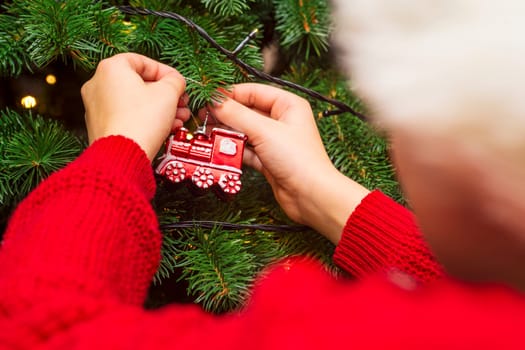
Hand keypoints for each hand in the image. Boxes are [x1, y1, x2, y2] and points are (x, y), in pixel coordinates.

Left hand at [81, 53, 189, 160]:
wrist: (123, 155)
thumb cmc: (142, 120)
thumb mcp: (168, 93)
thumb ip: (175, 81)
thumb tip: (176, 81)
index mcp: (111, 68)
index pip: (142, 61)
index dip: (165, 71)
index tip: (177, 82)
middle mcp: (98, 84)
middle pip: (139, 83)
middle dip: (165, 94)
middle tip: (180, 101)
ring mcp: (97, 106)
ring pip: (134, 101)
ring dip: (159, 107)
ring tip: (178, 117)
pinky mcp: (101, 126)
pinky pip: (127, 116)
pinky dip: (145, 119)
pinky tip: (164, 127)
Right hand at [208, 83, 369, 242]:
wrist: (311, 195)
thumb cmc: (298, 159)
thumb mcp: (264, 131)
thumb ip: (236, 114)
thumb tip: (214, 101)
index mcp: (288, 105)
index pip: (253, 91)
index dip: (230, 94)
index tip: (208, 98)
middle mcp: (282, 120)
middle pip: (247, 111)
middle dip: (225, 115)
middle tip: (203, 117)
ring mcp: (275, 141)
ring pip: (245, 131)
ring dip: (227, 133)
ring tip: (207, 133)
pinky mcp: (269, 160)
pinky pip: (246, 150)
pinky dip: (233, 150)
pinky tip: (219, 150)